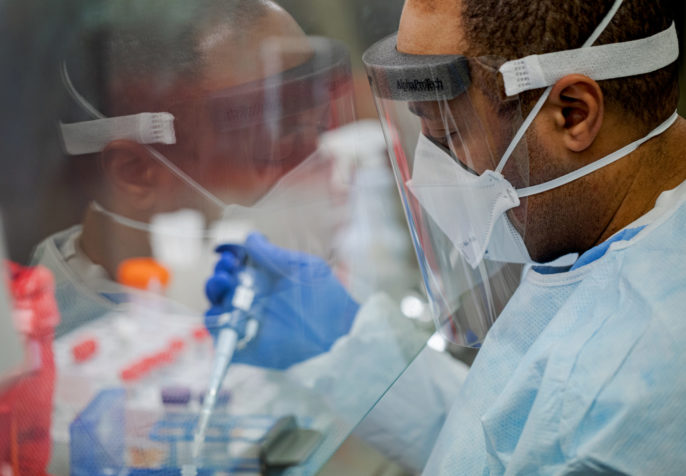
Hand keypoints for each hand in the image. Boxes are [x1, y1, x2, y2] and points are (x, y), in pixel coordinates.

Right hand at [205, 233, 358, 368]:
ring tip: (223, 282)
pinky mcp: (244, 345)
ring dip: (214, 291)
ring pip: (217, 306)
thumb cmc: (325, 298)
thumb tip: (250, 237)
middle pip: (223, 284)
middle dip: (219, 272)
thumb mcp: (301, 268)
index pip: (238, 265)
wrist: (336, 334)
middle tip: (227, 268)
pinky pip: (220, 335)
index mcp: (266, 280)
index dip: (228, 256)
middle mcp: (254, 300)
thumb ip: (273, 255)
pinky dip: (214, 323)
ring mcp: (248, 322)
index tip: (225, 250)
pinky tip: (224, 310)